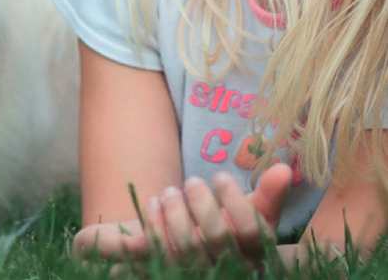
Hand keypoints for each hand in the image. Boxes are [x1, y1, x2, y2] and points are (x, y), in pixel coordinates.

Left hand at [147, 163, 291, 264]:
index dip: (236, 202)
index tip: (221, 176)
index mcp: (254, 252)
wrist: (198, 253)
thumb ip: (269, 193)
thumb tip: (285, 169)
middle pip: (217, 238)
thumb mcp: (252, 212)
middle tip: (192, 181)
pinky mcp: (168, 270)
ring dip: (174, 212)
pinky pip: (157, 250)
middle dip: (202, 203)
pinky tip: (154, 204)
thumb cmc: (230, 226)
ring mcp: (197, 272)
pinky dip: (153, 224)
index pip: (252, 232)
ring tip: (170, 192)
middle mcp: (229, 266)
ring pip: (186, 246)